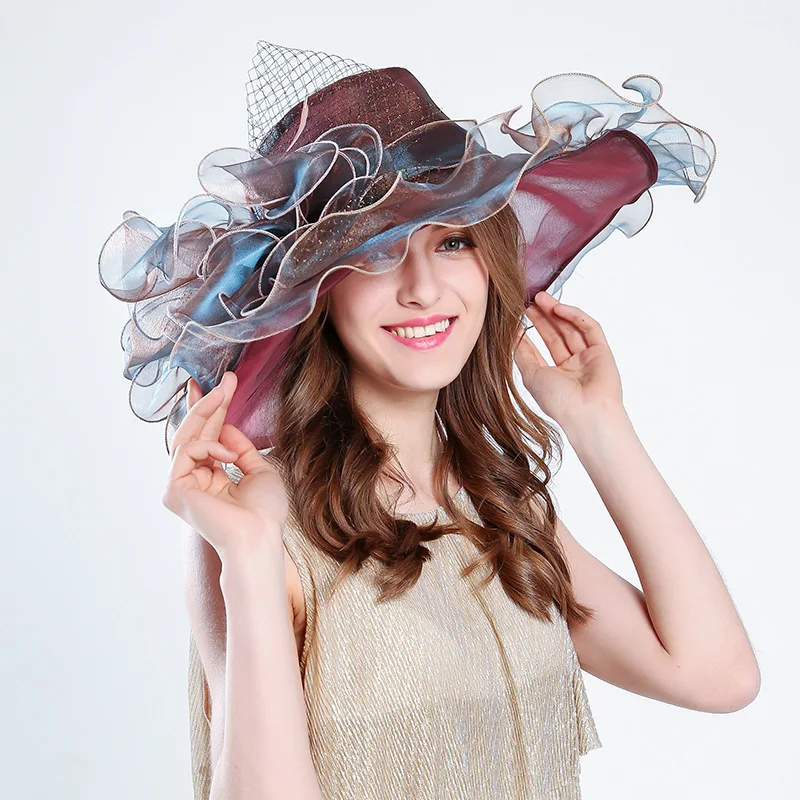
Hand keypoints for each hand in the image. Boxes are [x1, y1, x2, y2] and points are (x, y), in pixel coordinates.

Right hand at [161, 371, 289, 557]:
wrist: (259, 536)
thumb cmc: (264, 512)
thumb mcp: (259, 470)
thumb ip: (241, 448)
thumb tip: (224, 426)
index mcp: (211, 479)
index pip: (206, 439)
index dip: (211, 412)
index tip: (221, 387)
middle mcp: (192, 481)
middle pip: (194, 434)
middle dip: (208, 403)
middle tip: (226, 379)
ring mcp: (180, 486)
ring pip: (186, 437)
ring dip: (207, 411)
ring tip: (226, 392)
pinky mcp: (173, 489)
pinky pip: (187, 451)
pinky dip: (209, 446)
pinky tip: (228, 455)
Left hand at [513, 291, 623, 426]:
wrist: (586, 414)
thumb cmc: (559, 402)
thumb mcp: (532, 375)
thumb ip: (522, 353)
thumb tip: (511, 334)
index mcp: (557, 373)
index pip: (544, 345)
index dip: (533, 328)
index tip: (519, 313)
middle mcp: (573, 364)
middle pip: (558, 333)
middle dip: (544, 316)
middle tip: (530, 300)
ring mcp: (588, 357)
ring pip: (572, 328)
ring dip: (557, 311)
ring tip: (541, 298)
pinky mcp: (602, 351)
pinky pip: (589, 328)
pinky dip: (575, 316)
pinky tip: (558, 308)